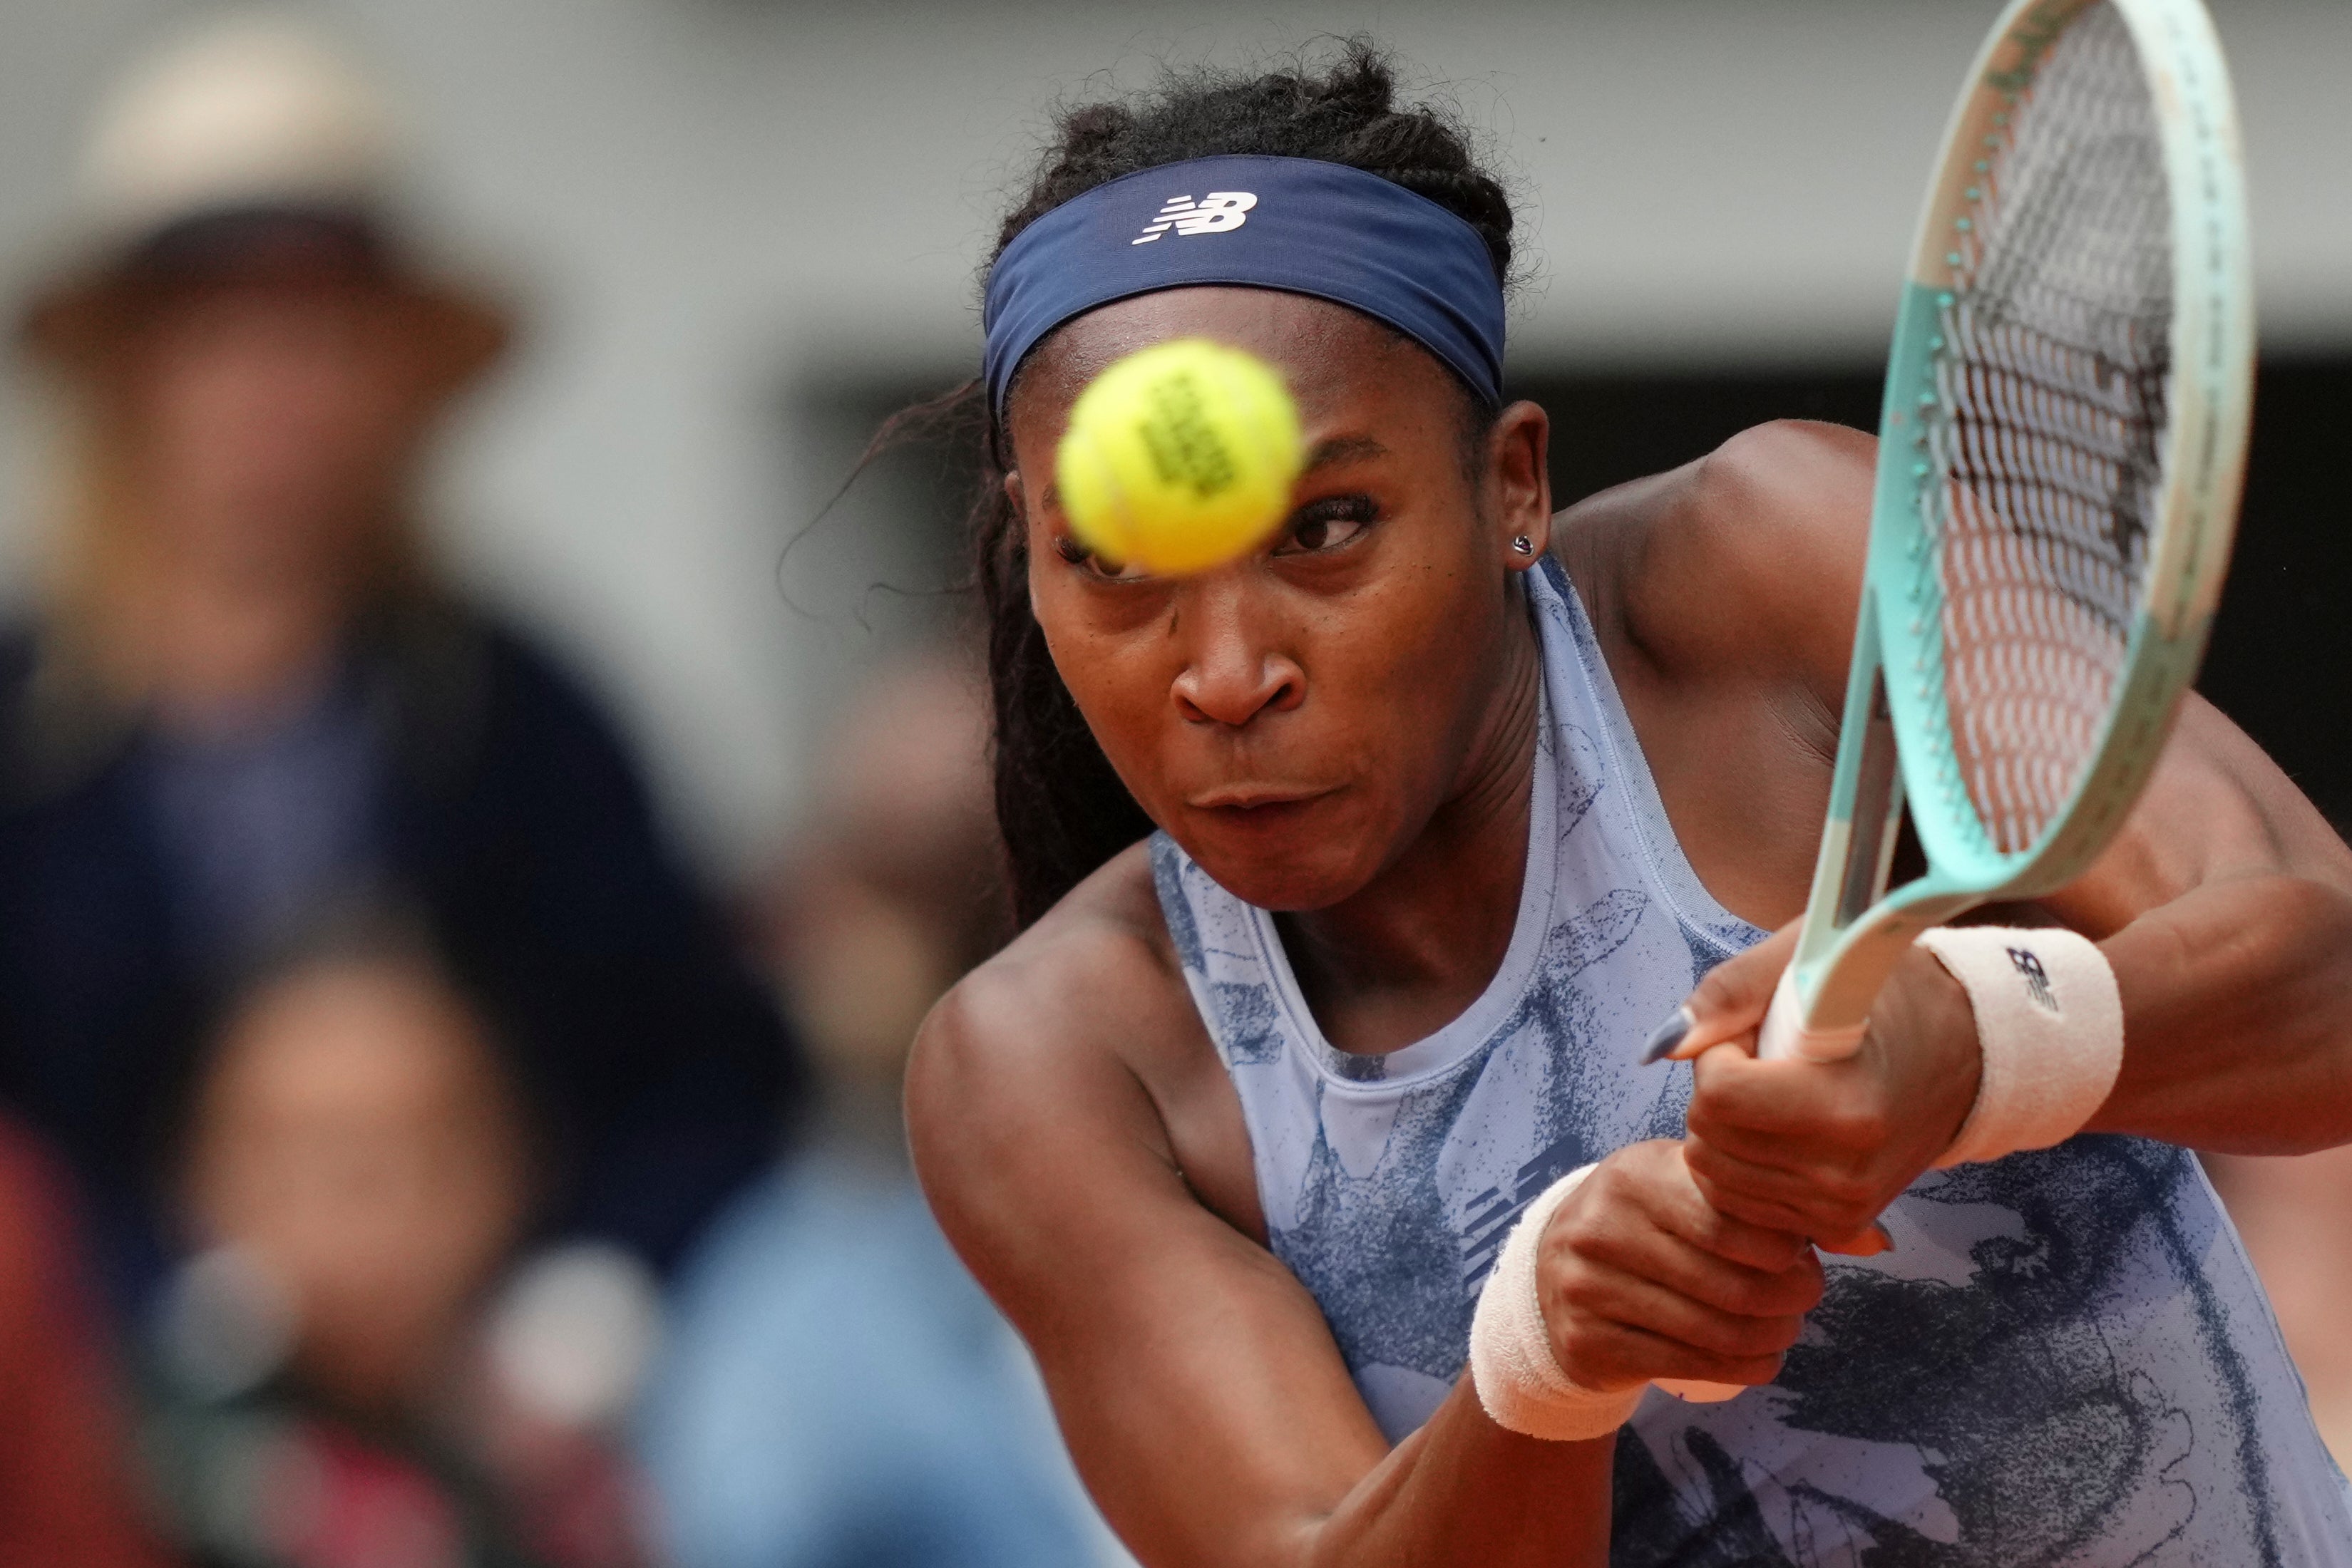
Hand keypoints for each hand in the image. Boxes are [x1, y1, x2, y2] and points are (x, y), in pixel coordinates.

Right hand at [1536, 1140, 1823, 1391]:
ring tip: (1785, 1329)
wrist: (1555, 1271)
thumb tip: (1875, 1241)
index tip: (1803, 1257)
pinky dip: (1743, 1370)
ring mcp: (1588, 1288)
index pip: (1731, 1221)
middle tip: (1805, 1300)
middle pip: (1731, 1284)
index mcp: (1634, 1176)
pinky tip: (1760, 1360)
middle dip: (1790, 1300)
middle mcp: (1602, 1228)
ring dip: (1771, 1339)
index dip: (1785, 1249)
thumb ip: (1770, 1207)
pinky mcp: (1589, 1342)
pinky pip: (1688, 1365)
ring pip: (1714, 1331)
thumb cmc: (1650, 1223)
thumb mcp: (1692, 1190)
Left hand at [1663, 925, 1982, 1250]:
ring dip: (1726, 1129)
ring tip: (1778, 1094)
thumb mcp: (1807, 960)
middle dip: (1718, 1092)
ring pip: (1712, 1176)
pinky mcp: (1836, 1225)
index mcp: (1845, 1107)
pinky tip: (1780, 1132)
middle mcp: (1845, 1172)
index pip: (1718, 1096)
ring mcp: (1841, 1207)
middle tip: (1767, 1062)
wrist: (1963, 1051)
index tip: (1757, 1034)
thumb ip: (1728, 994)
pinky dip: (1740, 1165)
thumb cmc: (1883, 995)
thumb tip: (1662, 1046)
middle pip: (1708, 1140)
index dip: (1721, 1054)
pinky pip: (1738, 1204)